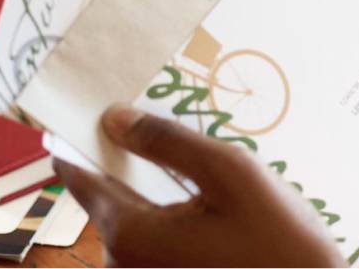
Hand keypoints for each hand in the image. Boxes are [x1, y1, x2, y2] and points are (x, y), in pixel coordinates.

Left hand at [54, 106, 347, 267]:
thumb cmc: (280, 242)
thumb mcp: (231, 174)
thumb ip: (169, 142)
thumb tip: (114, 118)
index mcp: (130, 234)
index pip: (78, 175)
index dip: (81, 136)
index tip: (93, 106)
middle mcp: (124, 263)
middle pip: (108, 195)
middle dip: (131, 160)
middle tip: (167, 128)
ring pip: (133, 216)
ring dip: (156, 188)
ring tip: (201, 167)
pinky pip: (154, 239)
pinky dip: (171, 215)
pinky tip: (211, 203)